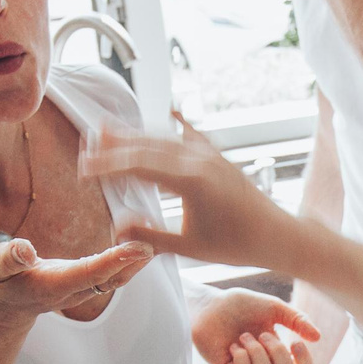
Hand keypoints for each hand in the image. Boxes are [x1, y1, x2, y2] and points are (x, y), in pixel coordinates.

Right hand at [0, 237, 151, 328]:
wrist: (4, 304)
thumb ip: (9, 258)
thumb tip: (25, 249)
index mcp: (53, 285)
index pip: (89, 273)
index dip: (113, 261)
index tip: (136, 248)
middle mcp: (71, 290)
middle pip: (108, 279)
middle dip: (131, 263)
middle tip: (153, 244)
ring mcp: (79, 289)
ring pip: (113, 279)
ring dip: (134, 264)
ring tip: (154, 244)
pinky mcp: (83, 283)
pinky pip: (110, 275)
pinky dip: (126, 262)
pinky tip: (139, 249)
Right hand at [85, 118, 302, 273]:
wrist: (278, 236)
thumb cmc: (236, 246)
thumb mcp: (189, 248)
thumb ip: (150, 237)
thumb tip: (116, 229)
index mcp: (190, 181)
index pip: (138, 166)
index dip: (108, 165)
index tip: (84, 167)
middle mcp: (199, 160)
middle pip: (148, 145)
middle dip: (115, 143)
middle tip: (87, 140)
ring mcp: (210, 155)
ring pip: (166, 138)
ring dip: (137, 134)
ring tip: (110, 128)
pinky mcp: (219, 157)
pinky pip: (191, 136)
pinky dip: (174, 128)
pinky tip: (171, 115)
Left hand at [194, 290, 321, 363]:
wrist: (211, 305)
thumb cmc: (241, 306)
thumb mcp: (274, 308)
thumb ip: (297, 320)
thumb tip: (318, 337)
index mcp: (279, 351)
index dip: (304, 362)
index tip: (296, 342)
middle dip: (278, 352)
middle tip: (262, 334)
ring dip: (257, 351)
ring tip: (243, 336)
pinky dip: (242, 355)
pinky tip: (233, 345)